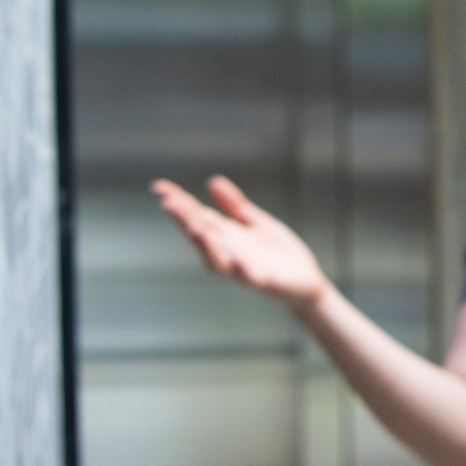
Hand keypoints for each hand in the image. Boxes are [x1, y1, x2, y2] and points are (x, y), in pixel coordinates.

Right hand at [154, 176, 332, 312]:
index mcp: (226, 236)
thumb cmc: (278, 255)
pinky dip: (241, 269)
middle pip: (201, 236)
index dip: (178, 203)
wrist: (306, 284)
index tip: (159, 187)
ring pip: (217, 259)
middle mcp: (228, 253)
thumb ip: (235, 206)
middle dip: (184, 220)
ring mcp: (243, 269)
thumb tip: (212, 181)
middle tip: (168, 203)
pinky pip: (250, 276)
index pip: (197, 217)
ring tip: (194, 226)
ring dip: (205, 244)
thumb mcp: (257, 223)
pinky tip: (235, 259)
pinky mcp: (264, 282)